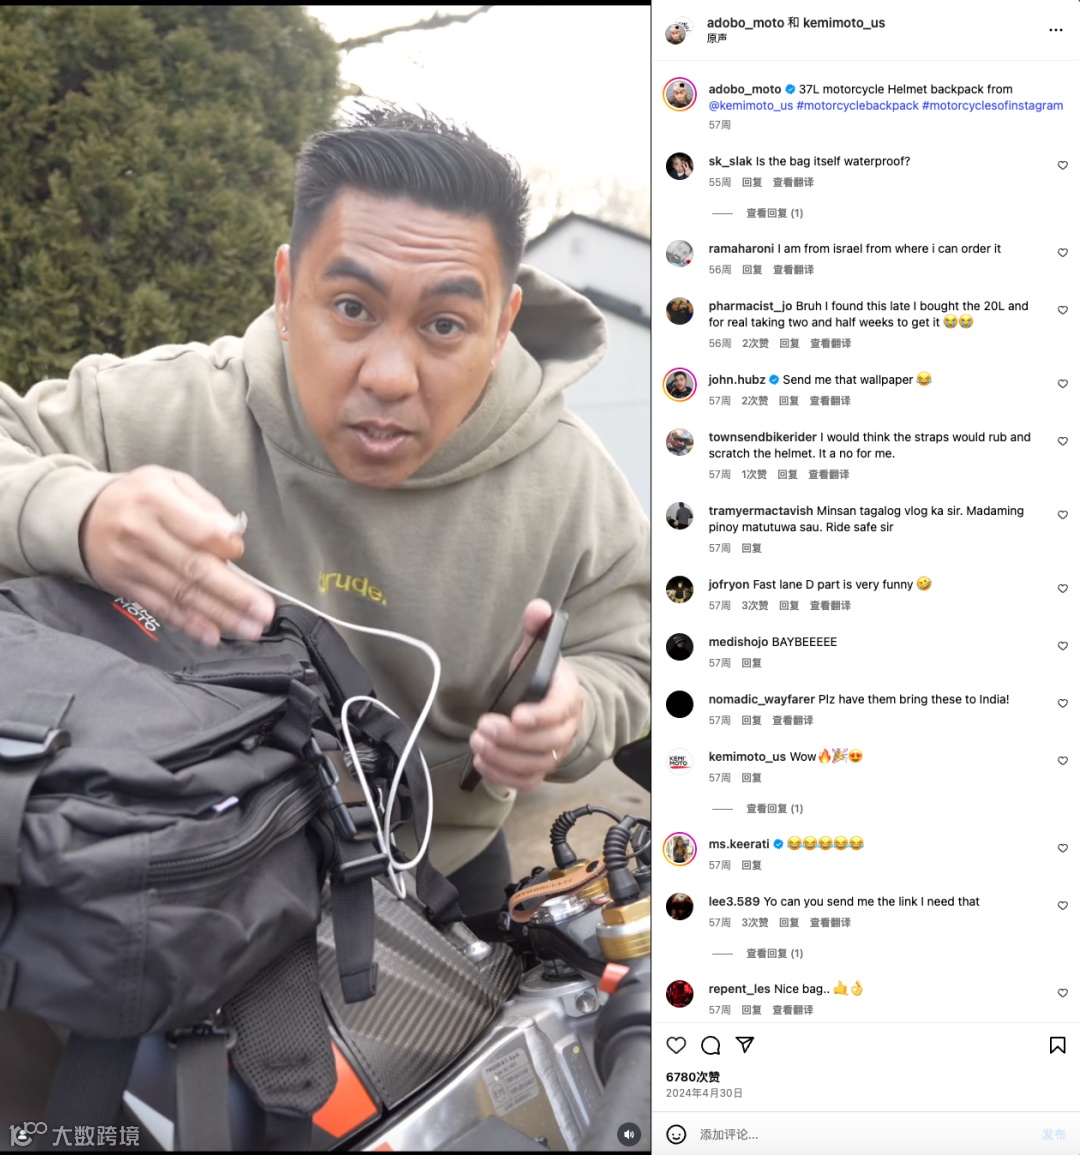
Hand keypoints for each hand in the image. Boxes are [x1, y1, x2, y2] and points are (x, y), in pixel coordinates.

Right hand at [79, 466, 275, 645]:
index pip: (198, 530)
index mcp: (156, 499)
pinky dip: (189, 624)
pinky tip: (213, 635)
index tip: (240, 553)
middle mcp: (141, 533)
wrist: (81, 516)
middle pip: (193, 568)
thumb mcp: (171, 482)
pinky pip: (162, 607)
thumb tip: (233, 534)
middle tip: (264, 611)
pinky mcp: (125, 586)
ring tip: (250, 628)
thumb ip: (205, 506)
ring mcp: (131, 564)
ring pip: (181, 593)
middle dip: (233, 593)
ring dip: (219, 614)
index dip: (224, 546)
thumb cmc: (139, 497)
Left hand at [469, 599, 584, 789]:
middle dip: (511, 738)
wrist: (556, 706)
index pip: (561, 709)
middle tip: (482, 727)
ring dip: (504, 758)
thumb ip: (537, 628)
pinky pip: (528, 782)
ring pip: (536, 765)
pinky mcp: (540, 768)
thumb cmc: (542, 679)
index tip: (515, 714)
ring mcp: (554, 751)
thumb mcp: (538, 650)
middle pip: (546, 742)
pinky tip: (483, 761)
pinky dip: (504, 777)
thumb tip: (537, 608)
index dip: (540, 715)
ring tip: (477, 742)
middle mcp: (566, 728)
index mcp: (567, 696)